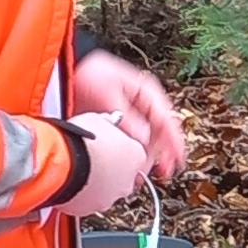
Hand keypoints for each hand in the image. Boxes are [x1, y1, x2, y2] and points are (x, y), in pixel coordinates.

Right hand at [69, 111, 152, 218]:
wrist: (62, 163)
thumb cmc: (81, 140)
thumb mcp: (97, 120)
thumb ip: (106, 124)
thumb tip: (105, 122)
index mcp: (136, 156)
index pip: (134, 153)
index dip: (118, 147)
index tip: (107, 144)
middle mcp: (127, 181)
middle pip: (121, 175)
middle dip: (108, 168)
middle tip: (91, 157)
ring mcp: (109, 198)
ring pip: (105, 191)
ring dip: (94, 182)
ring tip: (77, 170)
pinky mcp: (88, 209)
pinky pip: (85, 201)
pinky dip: (79, 194)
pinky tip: (69, 181)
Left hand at [73, 50, 185, 179]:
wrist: (70, 74)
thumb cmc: (89, 74)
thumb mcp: (107, 93)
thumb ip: (126, 117)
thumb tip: (142, 138)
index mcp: (147, 92)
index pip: (167, 119)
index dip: (174, 141)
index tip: (177, 158)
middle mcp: (144, 104)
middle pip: (160, 132)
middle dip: (162, 153)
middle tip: (163, 171)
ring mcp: (134, 114)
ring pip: (148, 139)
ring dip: (147, 157)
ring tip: (142, 174)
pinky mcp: (123, 124)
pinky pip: (134, 142)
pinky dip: (134, 156)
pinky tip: (131, 168)